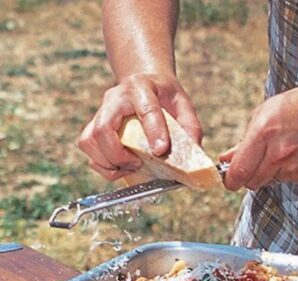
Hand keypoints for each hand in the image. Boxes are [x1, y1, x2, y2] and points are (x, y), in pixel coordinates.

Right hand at [78, 73, 201, 180]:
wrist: (144, 80)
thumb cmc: (164, 95)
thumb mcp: (183, 104)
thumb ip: (190, 127)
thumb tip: (194, 154)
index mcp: (141, 87)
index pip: (146, 109)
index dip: (154, 132)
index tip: (161, 151)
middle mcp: (115, 98)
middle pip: (103, 129)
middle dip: (118, 155)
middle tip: (137, 164)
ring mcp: (100, 112)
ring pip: (89, 141)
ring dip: (108, 163)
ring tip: (129, 167)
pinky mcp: (93, 125)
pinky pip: (88, 148)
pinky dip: (102, 165)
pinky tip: (120, 168)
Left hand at [221, 84, 297, 190]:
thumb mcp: (265, 113)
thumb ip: (243, 142)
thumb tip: (225, 160)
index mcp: (264, 133)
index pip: (239, 172)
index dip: (230, 180)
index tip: (229, 180)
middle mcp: (279, 153)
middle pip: (251, 182)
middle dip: (249, 175)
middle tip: (256, 160)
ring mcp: (294, 167)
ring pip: (268, 182)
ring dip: (268, 172)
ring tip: (282, 150)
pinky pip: (286, 180)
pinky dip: (286, 172)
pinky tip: (296, 153)